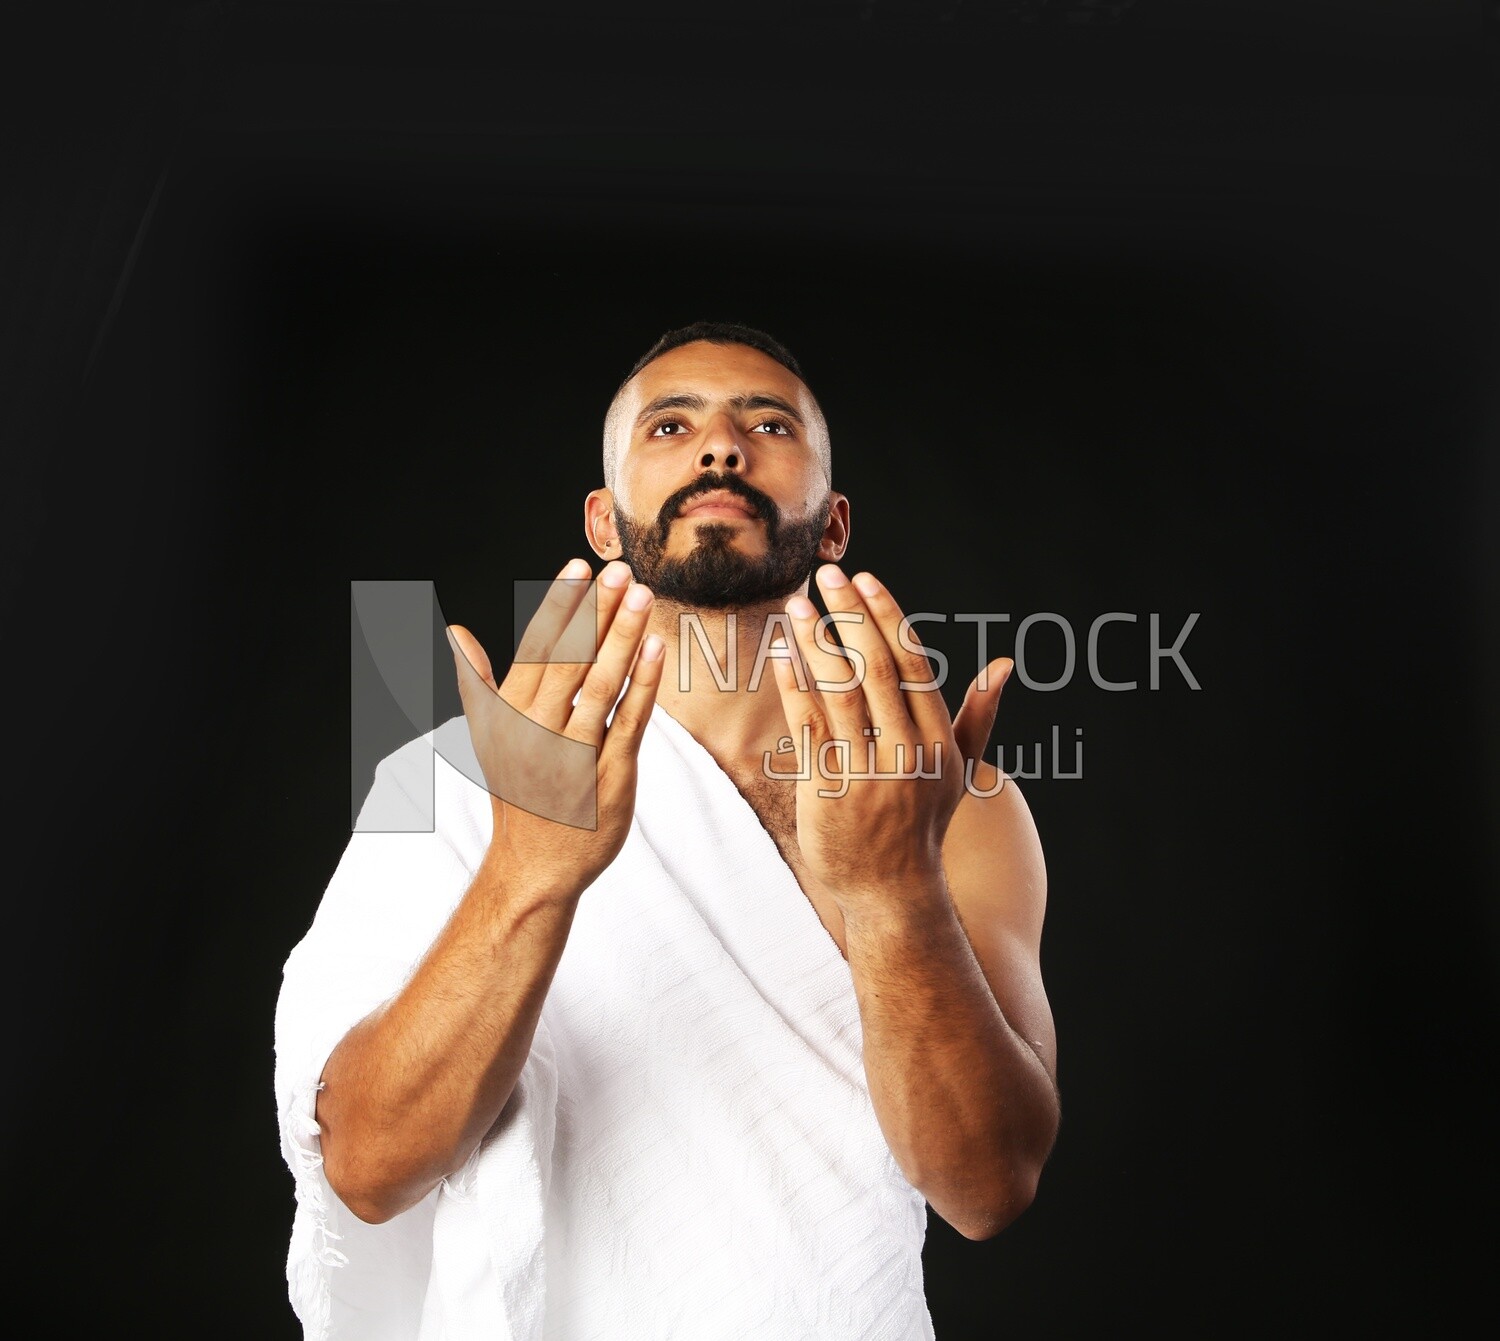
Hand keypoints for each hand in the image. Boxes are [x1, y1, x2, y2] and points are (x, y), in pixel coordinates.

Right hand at [446, 558, 662, 899]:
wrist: (534, 867)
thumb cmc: (519, 794)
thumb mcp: (490, 738)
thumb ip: (478, 682)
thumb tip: (456, 633)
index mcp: (509, 716)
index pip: (537, 648)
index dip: (559, 606)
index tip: (577, 567)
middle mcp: (537, 732)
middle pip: (571, 660)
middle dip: (597, 612)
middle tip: (621, 570)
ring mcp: (574, 755)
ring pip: (601, 684)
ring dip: (622, 637)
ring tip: (643, 596)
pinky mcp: (609, 775)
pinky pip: (629, 721)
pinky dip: (643, 683)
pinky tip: (656, 648)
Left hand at [770, 564, 1012, 902]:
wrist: (892, 891)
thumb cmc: (924, 822)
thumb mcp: (958, 771)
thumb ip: (976, 715)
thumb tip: (1004, 664)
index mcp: (939, 742)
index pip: (912, 664)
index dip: (888, 616)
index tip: (866, 580)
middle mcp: (907, 755)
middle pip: (875, 668)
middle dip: (849, 615)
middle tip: (828, 575)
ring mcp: (867, 774)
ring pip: (838, 691)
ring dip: (816, 640)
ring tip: (797, 604)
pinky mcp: (828, 791)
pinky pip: (808, 725)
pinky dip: (793, 684)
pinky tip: (780, 652)